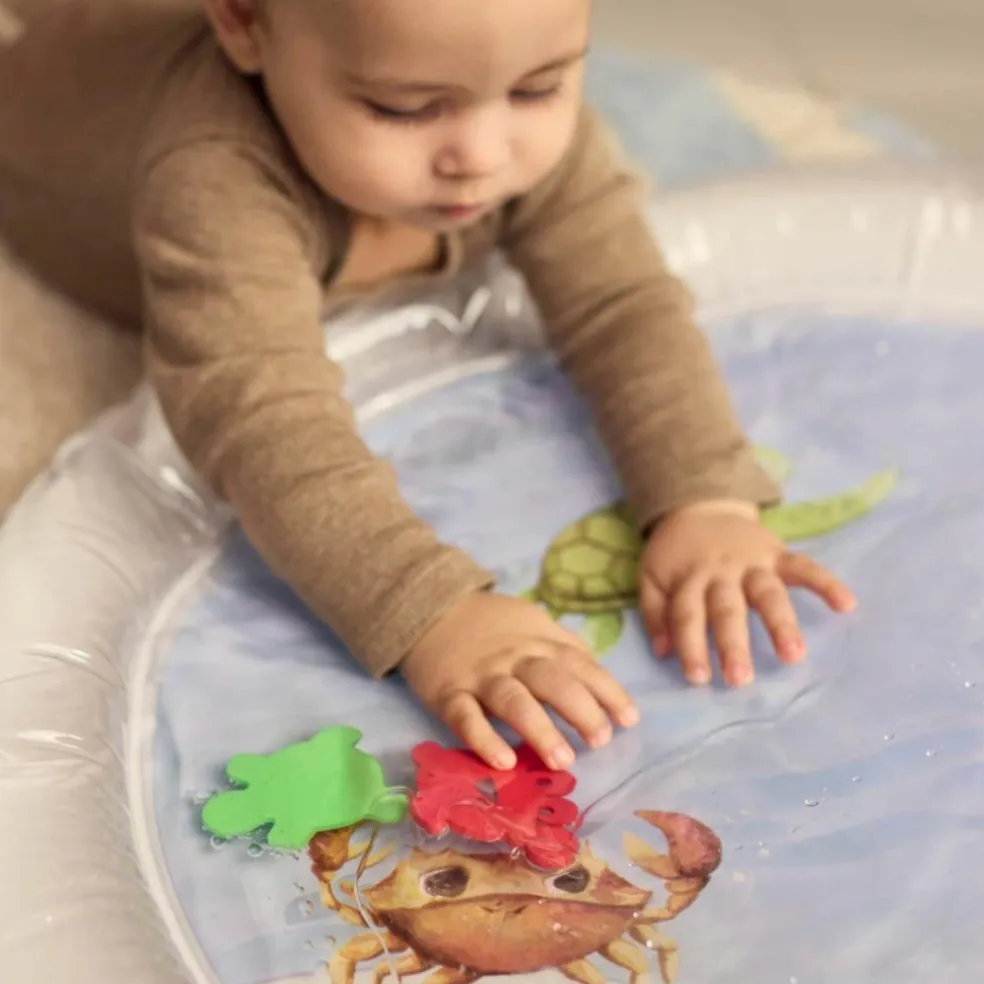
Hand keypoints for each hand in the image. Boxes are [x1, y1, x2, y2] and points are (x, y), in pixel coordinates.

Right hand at [399, 593, 638, 770]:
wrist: (430, 608)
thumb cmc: (491, 626)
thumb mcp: (533, 623)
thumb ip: (565, 648)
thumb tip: (601, 679)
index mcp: (539, 642)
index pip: (580, 664)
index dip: (607, 691)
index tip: (630, 719)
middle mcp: (514, 658)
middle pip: (551, 681)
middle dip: (580, 710)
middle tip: (602, 741)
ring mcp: (481, 676)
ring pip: (513, 701)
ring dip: (540, 730)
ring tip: (563, 760)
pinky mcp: (448, 693)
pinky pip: (465, 717)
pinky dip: (483, 739)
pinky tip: (502, 762)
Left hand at [640, 500, 855, 686]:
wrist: (698, 505)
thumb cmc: (675, 553)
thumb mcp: (651, 575)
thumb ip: (655, 612)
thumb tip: (663, 651)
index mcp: (689, 579)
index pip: (688, 615)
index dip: (691, 646)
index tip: (699, 678)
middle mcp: (722, 572)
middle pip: (728, 610)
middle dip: (734, 645)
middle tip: (740, 680)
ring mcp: (752, 562)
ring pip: (768, 593)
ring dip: (781, 623)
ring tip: (794, 655)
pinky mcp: (778, 553)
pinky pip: (804, 567)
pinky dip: (826, 583)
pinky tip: (847, 604)